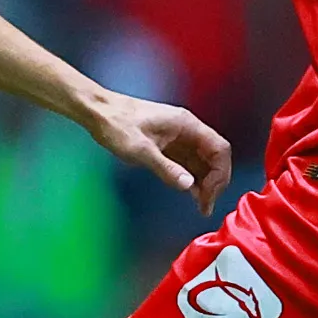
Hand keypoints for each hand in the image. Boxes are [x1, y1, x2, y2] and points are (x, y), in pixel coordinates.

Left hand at [86, 91, 233, 214]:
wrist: (97, 112)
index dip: (220, 174)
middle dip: (215, 182)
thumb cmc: (116, 124)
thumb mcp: (140, 150)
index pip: (219, 149)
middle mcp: (186, 130)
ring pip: (202, 161)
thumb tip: (189, 185)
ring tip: (201, 205)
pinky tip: (191, 193)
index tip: (210, 194)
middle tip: (206, 205)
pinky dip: (192, 178)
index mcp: (186, 125)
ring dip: (205, 183)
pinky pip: (188, 163)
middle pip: (214, 157)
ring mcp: (178, 137)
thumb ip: (166, 168)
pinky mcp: (168, 145)